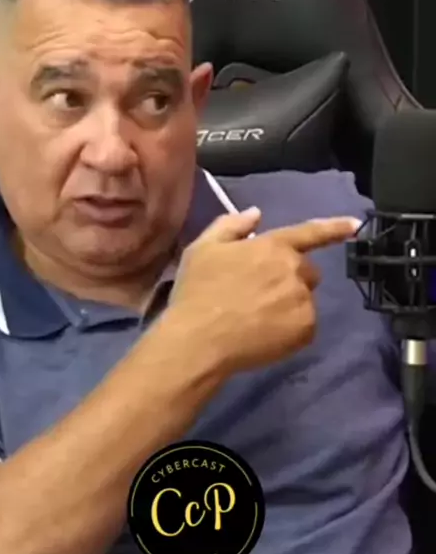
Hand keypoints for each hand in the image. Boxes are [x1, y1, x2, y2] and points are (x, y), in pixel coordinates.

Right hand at [168, 207, 360, 374]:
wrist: (199, 339)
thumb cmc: (197, 292)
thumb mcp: (204, 248)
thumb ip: (231, 225)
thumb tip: (256, 214)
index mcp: (273, 246)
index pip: (310, 232)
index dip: (334, 227)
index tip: (356, 225)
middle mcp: (294, 270)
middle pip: (307, 272)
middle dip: (291, 278)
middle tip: (260, 294)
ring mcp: (303, 301)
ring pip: (305, 299)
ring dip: (290, 304)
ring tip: (257, 317)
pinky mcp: (306, 330)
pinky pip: (305, 325)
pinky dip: (290, 329)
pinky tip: (264, 334)